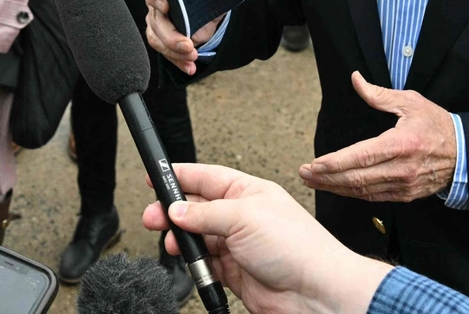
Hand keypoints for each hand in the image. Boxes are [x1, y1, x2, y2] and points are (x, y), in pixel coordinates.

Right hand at [142, 0, 267, 74]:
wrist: (210, 1)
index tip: (167, 5)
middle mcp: (158, 1)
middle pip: (155, 19)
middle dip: (170, 36)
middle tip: (189, 46)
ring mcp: (159, 21)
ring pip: (156, 38)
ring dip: (172, 51)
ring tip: (193, 60)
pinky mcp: (164, 37)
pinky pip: (164, 51)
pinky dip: (177, 61)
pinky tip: (191, 68)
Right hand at [143, 163, 391, 313]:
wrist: (315, 292)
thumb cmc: (297, 247)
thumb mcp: (244, 217)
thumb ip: (205, 213)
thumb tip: (177, 210)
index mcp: (248, 192)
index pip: (206, 178)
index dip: (181, 176)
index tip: (156, 178)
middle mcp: (242, 216)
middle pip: (197, 208)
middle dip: (173, 211)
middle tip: (154, 216)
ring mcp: (238, 244)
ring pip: (198, 237)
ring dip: (181, 240)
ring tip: (172, 243)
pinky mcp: (235, 271)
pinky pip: (205, 264)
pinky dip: (195, 264)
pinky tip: (193, 263)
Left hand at [298, 72, 457, 202]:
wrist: (466, 154)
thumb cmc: (437, 124)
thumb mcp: (411, 102)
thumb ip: (379, 94)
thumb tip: (356, 79)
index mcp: (401, 144)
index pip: (362, 156)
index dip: (336, 162)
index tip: (315, 164)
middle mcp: (402, 169)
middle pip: (357, 178)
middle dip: (326, 178)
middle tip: (304, 174)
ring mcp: (404, 186)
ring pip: (362, 191)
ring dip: (335, 187)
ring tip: (313, 181)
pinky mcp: (405, 195)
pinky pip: (373, 197)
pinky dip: (352, 193)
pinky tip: (337, 187)